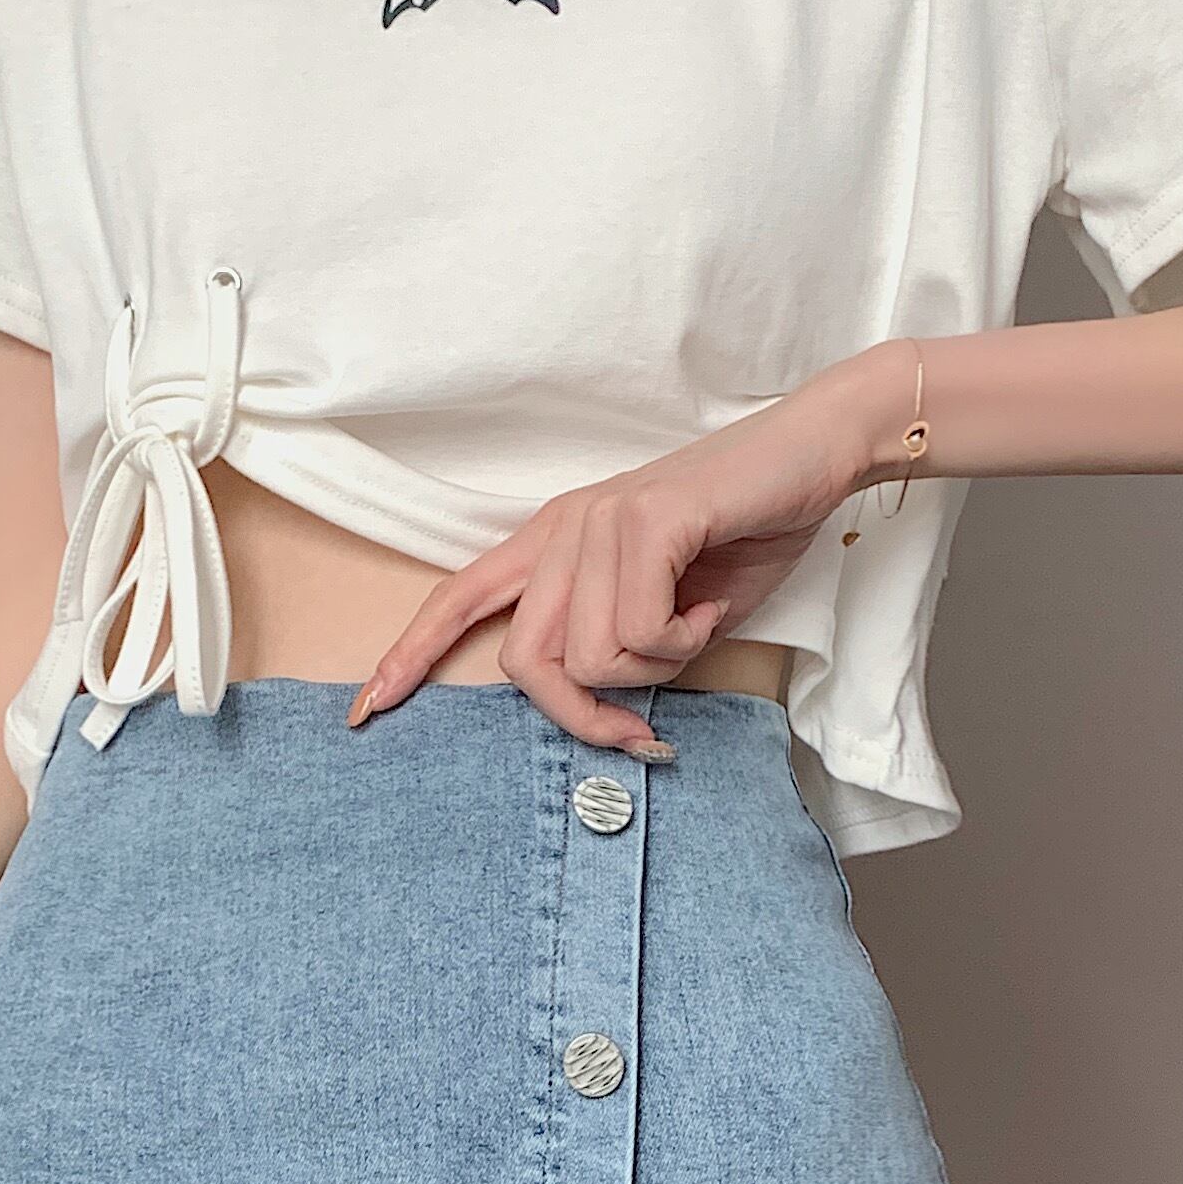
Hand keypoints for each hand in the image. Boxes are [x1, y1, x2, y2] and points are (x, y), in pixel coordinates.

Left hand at [345, 350, 902, 752]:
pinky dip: (684, 639)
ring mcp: (596, 522)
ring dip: (659, 663)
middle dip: (585, 715)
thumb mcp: (672, 606)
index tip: (368, 710)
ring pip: (592, 657)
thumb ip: (623, 645)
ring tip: (696, 618)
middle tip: (642, 731)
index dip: (411, 655)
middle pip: (527, 664)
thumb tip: (610, 706)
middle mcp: (562, 530)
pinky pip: (638, 631)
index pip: (460, 599)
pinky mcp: (641, 521)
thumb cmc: (749, 529)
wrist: (814, 452)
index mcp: (556, 543)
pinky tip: (709, 600)